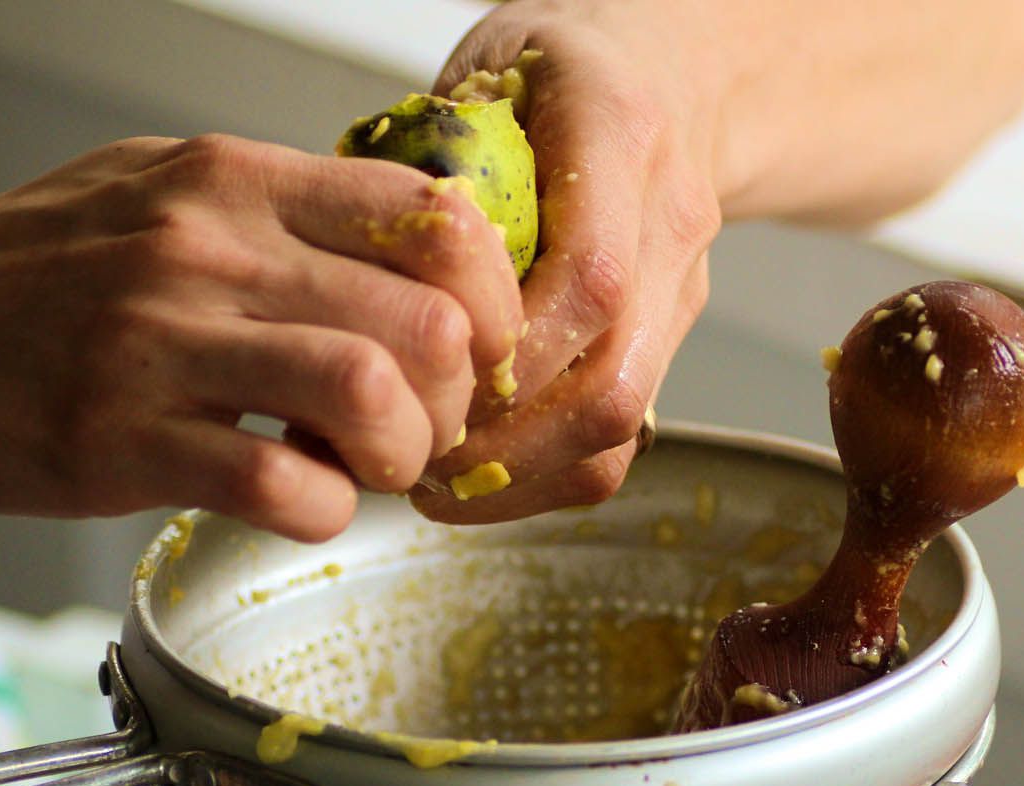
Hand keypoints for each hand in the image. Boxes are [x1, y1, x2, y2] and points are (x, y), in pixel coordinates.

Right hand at [0, 134, 523, 539]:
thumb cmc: (25, 276)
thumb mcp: (154, 196)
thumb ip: (277, 220)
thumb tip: (403, 261)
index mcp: (233, 180)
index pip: (434, 213)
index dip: (489, 299)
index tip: (472, 353)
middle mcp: (208, 247)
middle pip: (429, 319)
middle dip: (456, 400)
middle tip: (421, 431)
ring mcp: (162, 343)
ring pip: (370, 393)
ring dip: (399, 456)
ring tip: (365, 470)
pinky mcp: (121, 442)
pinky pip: (282, 487)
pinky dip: (323, 514)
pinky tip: (300, 507)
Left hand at [413, 6, 721, 523]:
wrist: (659, 71)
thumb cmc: (544, 74)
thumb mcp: (463, 86)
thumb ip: (419, 179)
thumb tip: (341, 302)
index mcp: (618, 132)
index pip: (587, 280)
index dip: (505, 356)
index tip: (423, 381)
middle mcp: (668, 220)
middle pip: (610, 385)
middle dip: (501, 443)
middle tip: (411, 455)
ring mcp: (682, 287)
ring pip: (622, 427)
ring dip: (521, 471)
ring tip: (435, 474)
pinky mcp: (671, 337)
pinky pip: (620, 439)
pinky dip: (544, 472)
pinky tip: (480, 470)